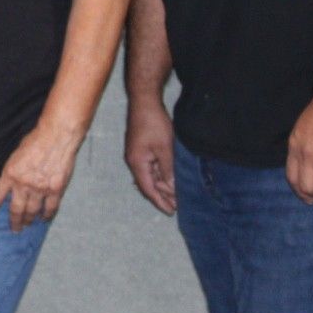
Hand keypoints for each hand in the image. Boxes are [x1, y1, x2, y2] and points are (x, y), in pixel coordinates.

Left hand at [0, 120, 82, 232]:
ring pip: (32, 212)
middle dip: (14, 222)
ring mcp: (40, 189)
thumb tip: (9, 183)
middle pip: (16, 210)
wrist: (56, 136)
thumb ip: (12, 171)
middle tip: (14, 229)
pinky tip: (44, 219)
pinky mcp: (55, 190)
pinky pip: (50, 208)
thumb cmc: (35, 140)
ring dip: (29, 220)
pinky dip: (47, 215)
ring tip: (27, 225)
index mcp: (10, 174)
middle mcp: (23, 185)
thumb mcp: (15, 154)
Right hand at [123, 99, 177, 213]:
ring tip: (177, 195)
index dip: (159, 201)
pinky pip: (151, 166)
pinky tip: (170, 178)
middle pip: (148, 184)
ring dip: (163, 185)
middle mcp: (134, 161)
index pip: (148, 188)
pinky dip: (161, 174)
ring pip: (151, 175)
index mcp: (137, 163)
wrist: (144, 101)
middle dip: (163, 195)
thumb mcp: (164, 148)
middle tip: (177, 206)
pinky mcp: (142, 147)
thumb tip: (172, 188)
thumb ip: (168, 170)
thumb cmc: (153, 123)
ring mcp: (137, 154)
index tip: (171, 212)